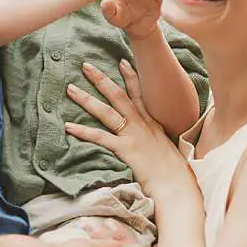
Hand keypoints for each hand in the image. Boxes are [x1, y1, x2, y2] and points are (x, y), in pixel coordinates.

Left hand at [65, 60, 195, 200]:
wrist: (177, 185)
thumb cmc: (175, 173)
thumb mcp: (166, 150)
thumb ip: (156, 141)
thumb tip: (151, 143)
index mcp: (152, 123)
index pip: (139, 94)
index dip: (130, 76)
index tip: (121, 61)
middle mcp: (141, 124)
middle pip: (118, 95)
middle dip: (101, 79)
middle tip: (85, 65)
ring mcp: (133, 135)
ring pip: (106, 111)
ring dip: (87, 99)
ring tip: (71, 88)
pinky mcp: (125, 149)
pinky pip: (100, 137)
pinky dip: (83, 131)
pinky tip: (69, 126)